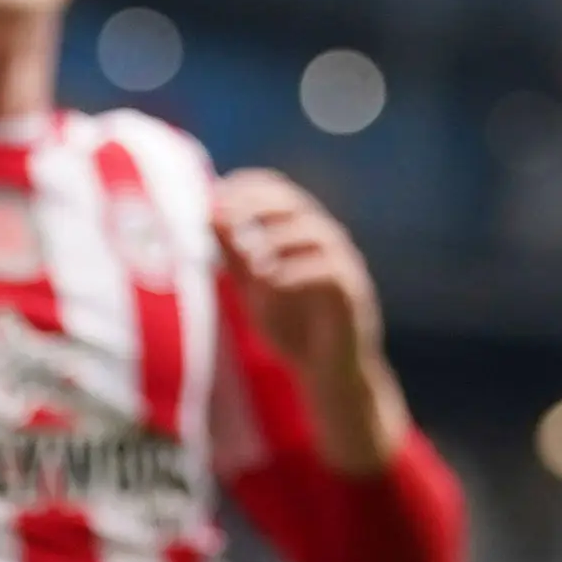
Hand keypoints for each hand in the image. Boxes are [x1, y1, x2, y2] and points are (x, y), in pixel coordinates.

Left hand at [216, 167, 410, 473]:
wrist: (328, 374)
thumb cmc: (292, 327)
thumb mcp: (254, 288)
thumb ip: (235, 254)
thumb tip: (209, 213)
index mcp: (301, 233)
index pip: (278, 192)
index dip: (248, 187)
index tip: (214, 193)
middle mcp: (325, 240)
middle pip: (295, 204)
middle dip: (257, 206)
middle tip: (225, 216)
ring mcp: (342, 263)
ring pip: (314, 232)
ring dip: (277, 238)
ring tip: (248, 258)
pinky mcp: (352, 293)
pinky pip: (328, 272)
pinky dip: (296, 272)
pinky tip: (269, 281)